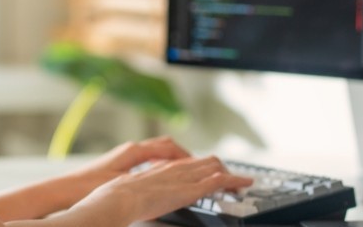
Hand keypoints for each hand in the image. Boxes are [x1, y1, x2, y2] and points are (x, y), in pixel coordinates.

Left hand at [70, 136, 193, 189]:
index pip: (168, 147)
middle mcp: (130, 149)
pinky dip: (158, 164)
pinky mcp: (118, 164)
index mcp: (134, 150)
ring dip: (170, 158)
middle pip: (164, 144)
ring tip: (183, 170)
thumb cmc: (87, 186)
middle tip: (197, 166)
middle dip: (182, 154)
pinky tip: (160, 175)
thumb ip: (146, 176)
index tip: (199, 164)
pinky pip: (146, 159)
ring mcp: (124, 155)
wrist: (64, 190)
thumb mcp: (122, 181)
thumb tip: (166, 174)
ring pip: (155, 151)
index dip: (186, 155)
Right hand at [75, 155, 252, 223]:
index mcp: (161, 168)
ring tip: (242, 182)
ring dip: (230, 174)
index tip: (208, 174)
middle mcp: (175, 168)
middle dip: (220, 169)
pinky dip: (235, 181)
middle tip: (231, 179)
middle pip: (204, 161)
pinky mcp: (190, 188)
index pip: (187, 163)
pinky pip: (218, 180)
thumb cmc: (118, 197)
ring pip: (215, 167)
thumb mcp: (132, 191)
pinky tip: (244, 184)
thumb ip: (142, 192)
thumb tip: (141, 201)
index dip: (200, 168)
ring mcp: (184, 177)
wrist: (118, 198)